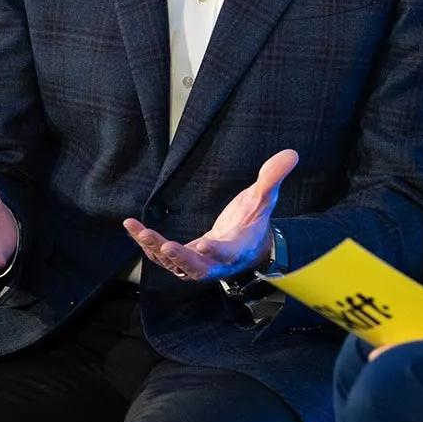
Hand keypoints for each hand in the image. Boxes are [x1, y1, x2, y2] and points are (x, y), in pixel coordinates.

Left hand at [123, 149, 298, 281]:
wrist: (247, 244)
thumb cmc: (254, 220)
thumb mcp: (264, 198)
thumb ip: (272, 178)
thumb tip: (291, 153)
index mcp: (237, 248)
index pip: (227, 252)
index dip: (216, 251)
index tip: (204, 244)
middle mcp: (216, 262)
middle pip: (197, 267)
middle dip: (180, 258)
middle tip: (164, 246)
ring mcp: (198, 263)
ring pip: (174, 264)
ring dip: (155, 249)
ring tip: (139, 230)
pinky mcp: (184, 258)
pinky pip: (162, 256)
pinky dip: (147, 243)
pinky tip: (131, 226)